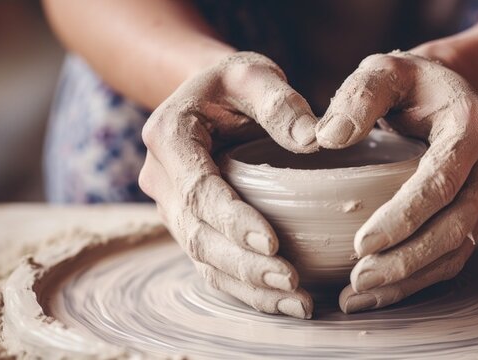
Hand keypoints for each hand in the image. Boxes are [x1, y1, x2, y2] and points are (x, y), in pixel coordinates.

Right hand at [139, 52, 317, 318]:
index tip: (272, 243)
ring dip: (247, 285)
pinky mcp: (190, 226)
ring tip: (296, 302)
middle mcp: (161, 177)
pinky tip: (282, 302)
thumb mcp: (255, 75)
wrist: (210, 96)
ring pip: (202, 258)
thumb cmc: (235, 83)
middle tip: (290, 280)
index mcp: (169, 136)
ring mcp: (172, 207)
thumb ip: (281, 103)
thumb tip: (316, 140)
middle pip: (197, 234)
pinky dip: (245, 288)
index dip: (232, 220)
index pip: (198, 189)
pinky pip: (211, 265)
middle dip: (243, 263)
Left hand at [316, 51, 477, 312]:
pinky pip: (453, 255)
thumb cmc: (408, 81)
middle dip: (406, 260)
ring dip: (410, 278)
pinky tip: (380, 292)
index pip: (439, 182)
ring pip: (457, 249)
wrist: (445, 90)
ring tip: (358, 295)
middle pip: (454, 226)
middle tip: (357, 280)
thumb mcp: (382, 70)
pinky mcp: (475, 213)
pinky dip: (418, 278)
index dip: (403, 218)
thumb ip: (358, 96)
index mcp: (473, 127)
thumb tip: (327, 138)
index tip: (360, 245)